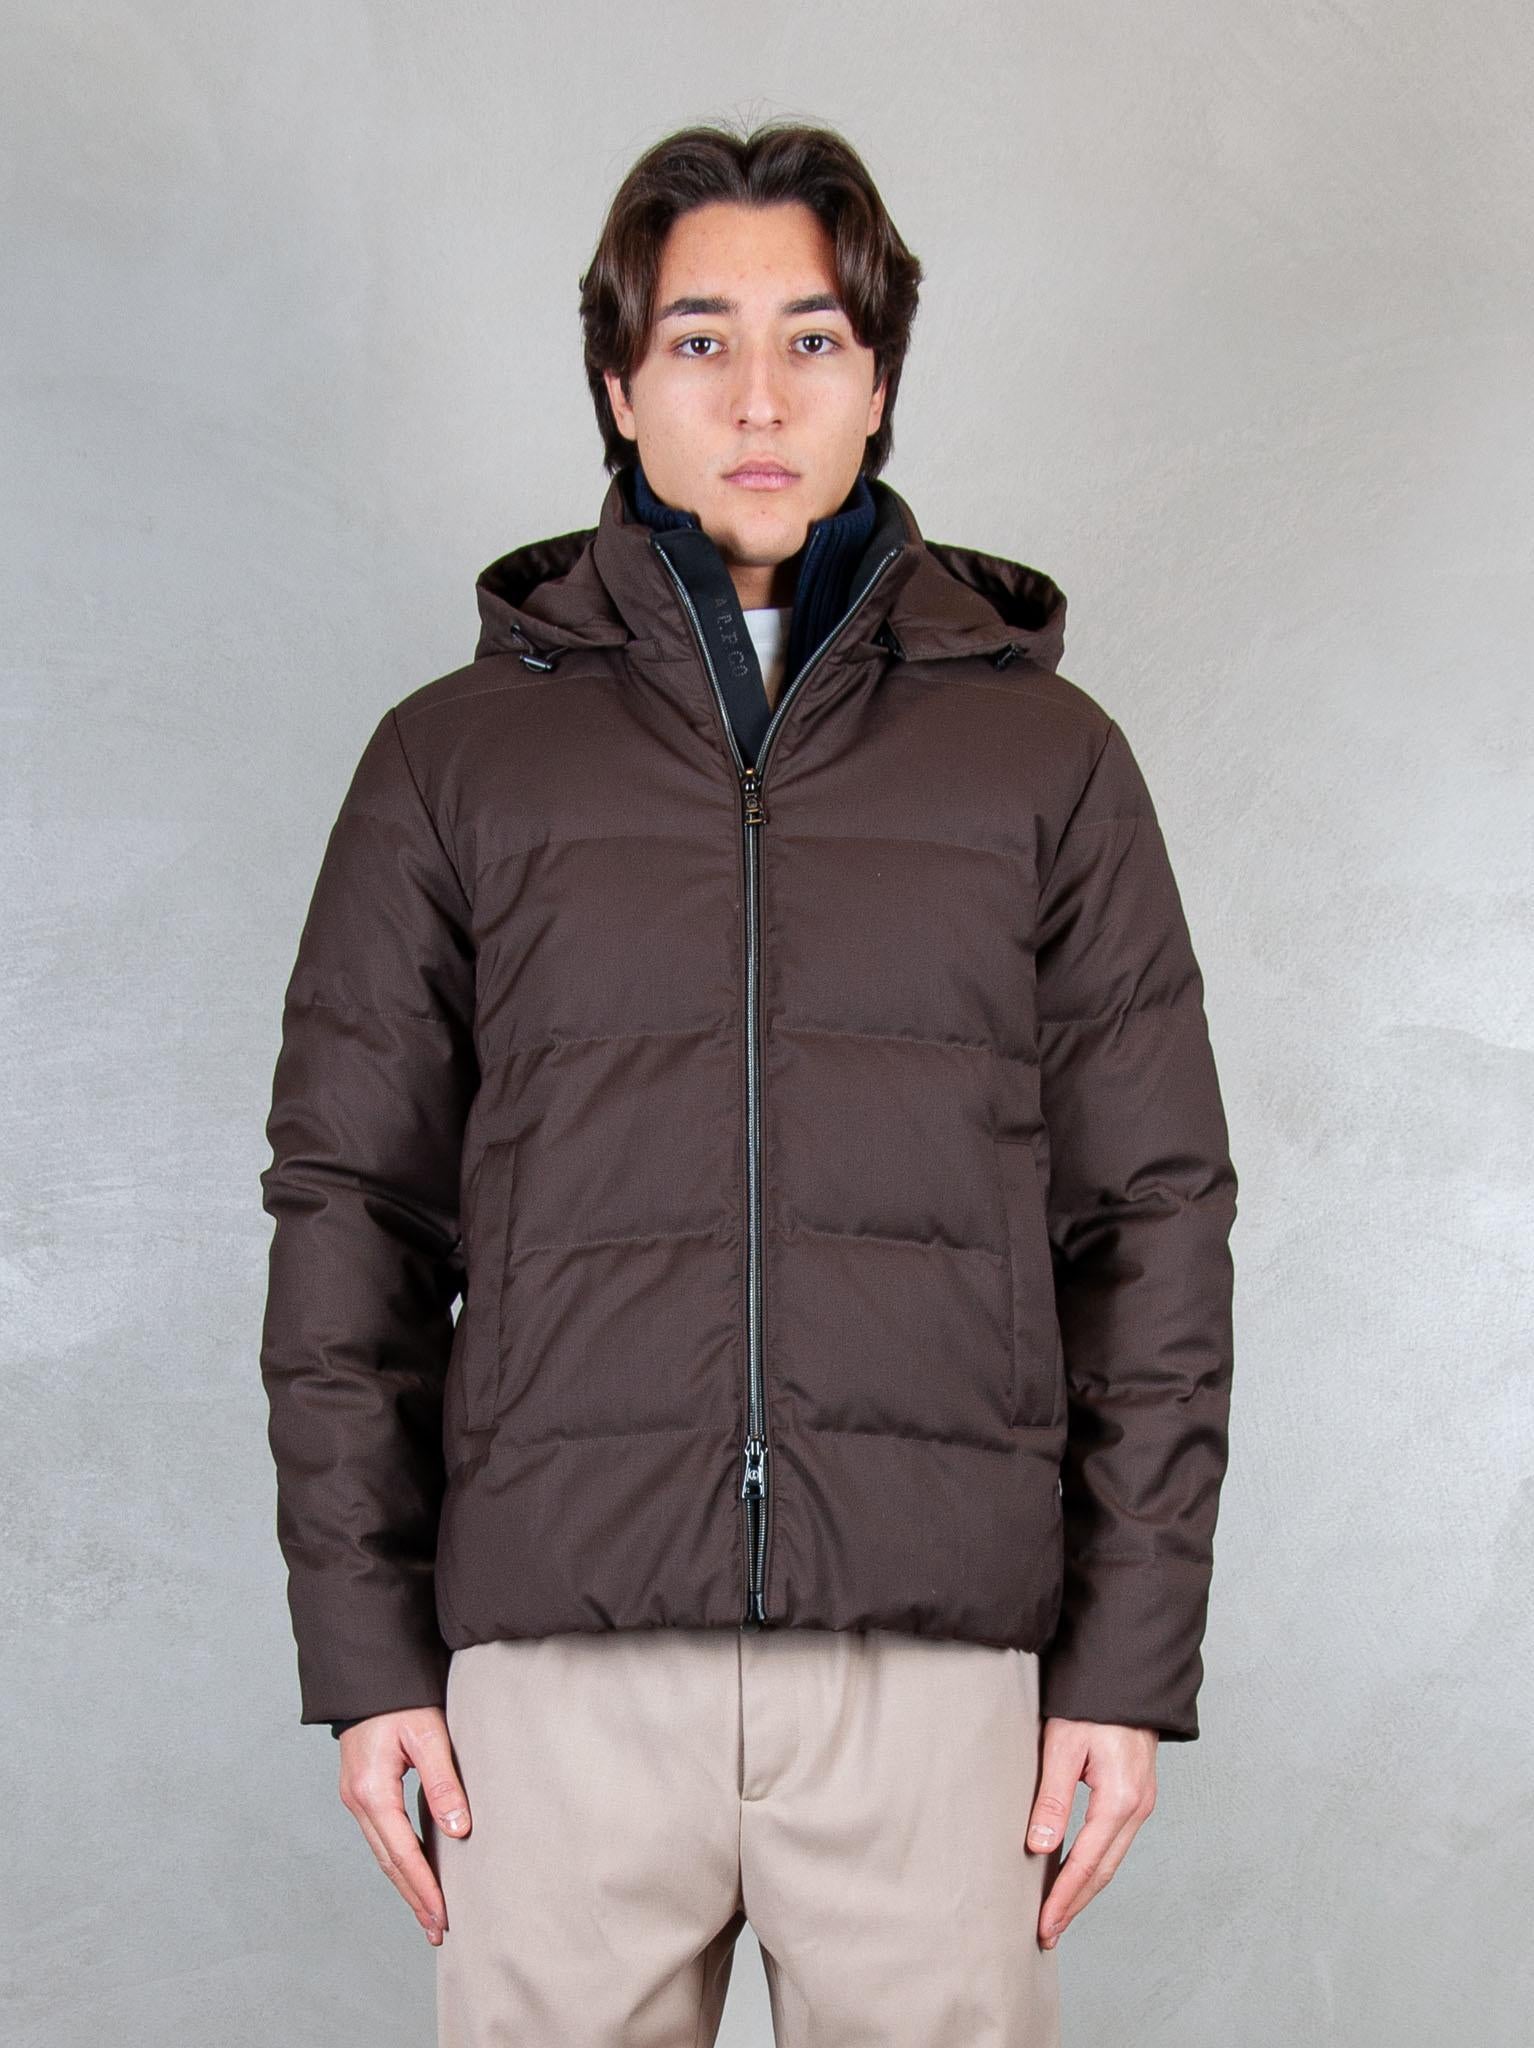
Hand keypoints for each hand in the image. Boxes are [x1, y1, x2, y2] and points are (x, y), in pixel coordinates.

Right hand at [337, 1706, 470, 1944]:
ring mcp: (356, 1798)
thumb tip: (458, 1830)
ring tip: (430, 1914)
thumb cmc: (400, 1699)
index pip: (401, 1853)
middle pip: (388, 1862)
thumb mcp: (427, 1735)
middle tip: (438, 1930)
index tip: (442, 1916)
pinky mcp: (363, 1792)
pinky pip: (382, 1837)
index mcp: (371, 1791)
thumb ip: (442, 1782)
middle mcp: (357, 1801)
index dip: (423, 1888)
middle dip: (413, 1897)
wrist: (369, 1674)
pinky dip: (399, 1861)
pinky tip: (415, 1874)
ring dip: (406, 1884)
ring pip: (383, 1853)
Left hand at [1026, 1717, 1158, 1948]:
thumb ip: (1053, 1798)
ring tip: (1058, 1912)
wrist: (1125, 1677)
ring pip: (1112, 1859)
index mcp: (1120, 1799)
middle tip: (1048, 1933)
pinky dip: (1095, 1864)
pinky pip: (1116, 1841)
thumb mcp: (1063, 1746)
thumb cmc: (1091, 1705)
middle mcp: (1138, 1807)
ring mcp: (1142, 1803)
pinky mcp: (1137, 1795)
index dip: (1064, 1897)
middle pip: (1104, 1870)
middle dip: (1075, 1904)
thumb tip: (1040, 1848)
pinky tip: (1077, 1873)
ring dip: (1085, 1888)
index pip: (1087, 1862)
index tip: (1044, 1925)